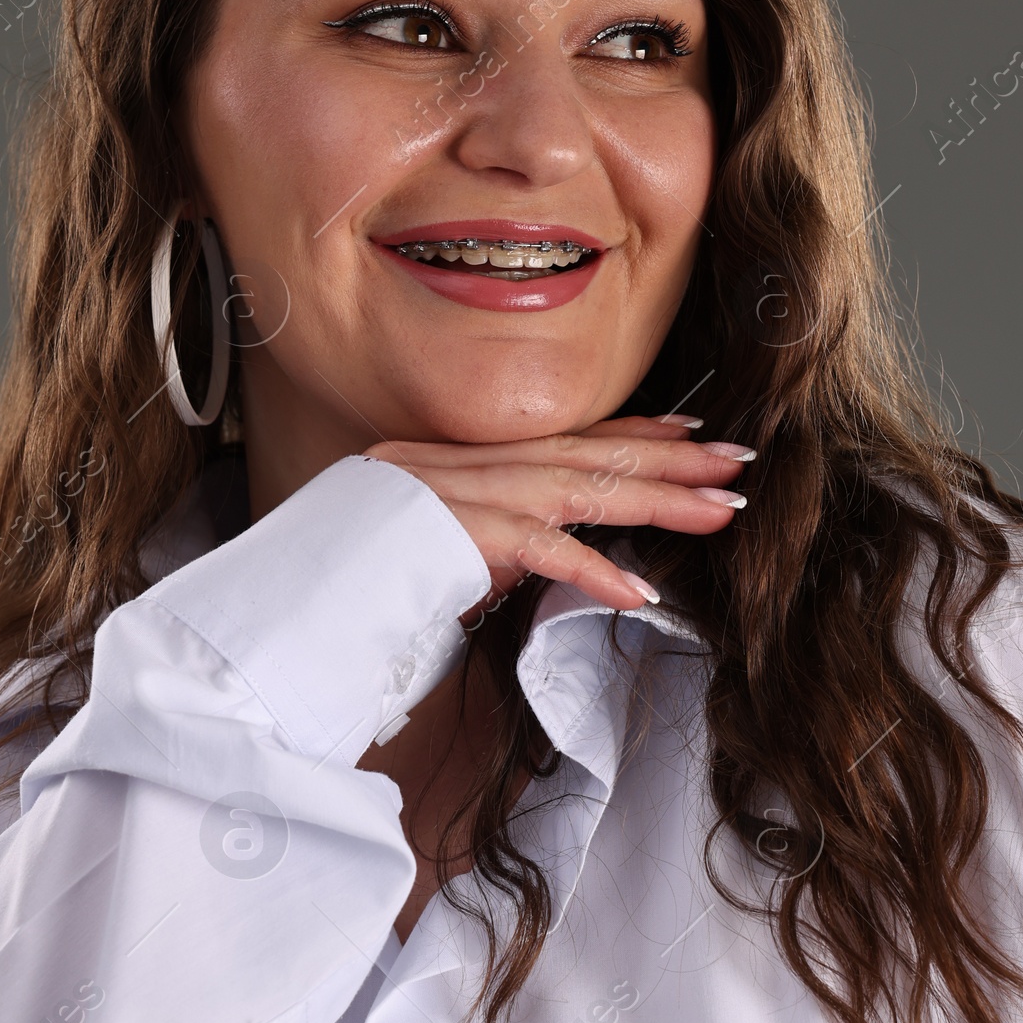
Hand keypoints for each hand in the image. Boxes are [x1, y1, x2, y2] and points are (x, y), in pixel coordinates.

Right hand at [364, 415, 753, 614]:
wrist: (284, 592)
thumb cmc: (351, 581)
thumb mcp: (434, 553)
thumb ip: (493, 547)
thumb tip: (551, 558)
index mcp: (462, 462)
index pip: (562, 438)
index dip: (632, 431)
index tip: (691, 430)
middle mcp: (465, 465)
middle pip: (586, 453)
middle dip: (670, 458)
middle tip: (738, 463)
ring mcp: (459, 493)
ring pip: (579, 487)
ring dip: (657, 499)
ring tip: (720, 512)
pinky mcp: (453, 533)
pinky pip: (538, 549)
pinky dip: (590, 569)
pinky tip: (637, 590)